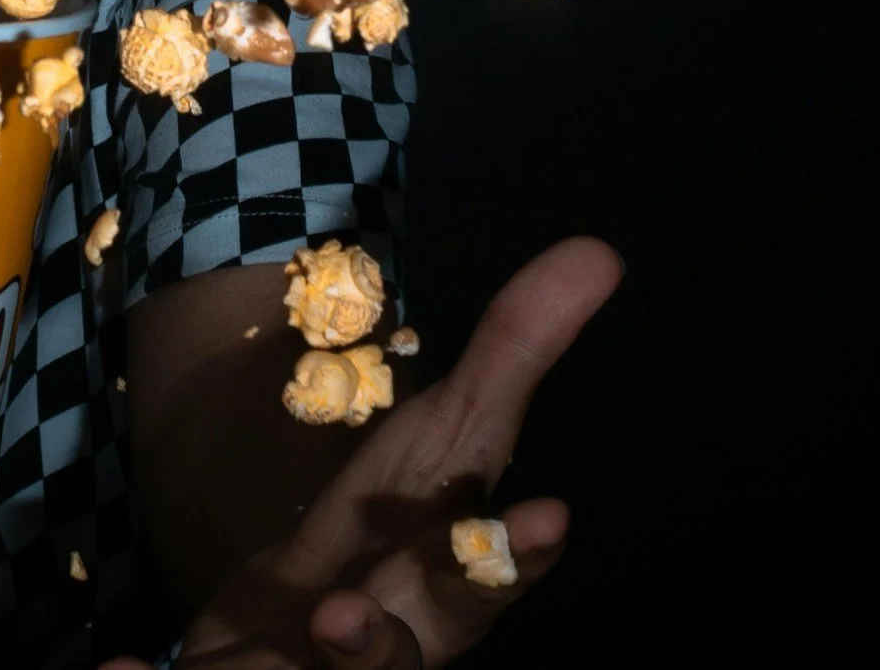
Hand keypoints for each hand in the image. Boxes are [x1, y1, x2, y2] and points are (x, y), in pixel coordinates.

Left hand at [101, 236, 622, 669]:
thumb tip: (600, 251)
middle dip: (378, 652)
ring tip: (279, 626)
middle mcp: (382, 651)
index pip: (481, 582)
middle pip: (394, 663)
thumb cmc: (384, 547)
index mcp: (433, 590)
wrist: (288, 656)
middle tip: (341, 619)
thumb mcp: (444, 445)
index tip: (549, 516)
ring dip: (280, 668)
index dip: (511, 560)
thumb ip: (512, 355)